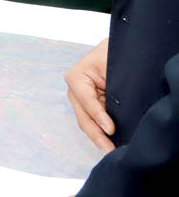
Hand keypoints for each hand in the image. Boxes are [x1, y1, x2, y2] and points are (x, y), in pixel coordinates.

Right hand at [65, 38, 114, 152]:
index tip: (111, 129)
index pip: (86, 101)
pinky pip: (93, 120)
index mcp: (76, 77)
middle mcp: (75, 89)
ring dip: (98, 136)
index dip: (98, 116)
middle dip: (96, 134)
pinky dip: (100, 131)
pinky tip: (109, 142)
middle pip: (83, 116)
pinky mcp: (91, 104)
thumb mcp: (111, 65)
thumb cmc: (115, 51)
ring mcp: (81, 98)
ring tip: (110, 150)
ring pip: (86, 121)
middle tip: (109, 149)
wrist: (121, 47)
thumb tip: (111, 111)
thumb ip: (110, 85)